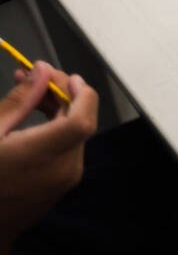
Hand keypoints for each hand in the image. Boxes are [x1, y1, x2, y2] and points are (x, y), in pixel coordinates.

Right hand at [0, 63, 97, 254]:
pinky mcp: (65, 183)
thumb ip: (19, 102)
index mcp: (41, 156)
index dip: (81, 94)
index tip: (66, 76)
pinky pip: (69, 147)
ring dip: (59, 109)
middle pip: (80, 121)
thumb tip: (41, 71)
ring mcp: (67, 178)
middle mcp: (63, 168)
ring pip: (76, 133)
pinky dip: (58, 128)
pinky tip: (35, 117)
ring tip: (29, 93)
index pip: (82, 120)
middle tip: (34, 76)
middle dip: (62, 93)